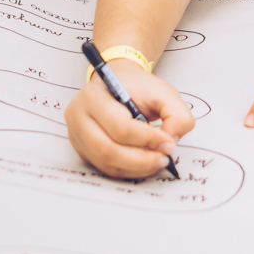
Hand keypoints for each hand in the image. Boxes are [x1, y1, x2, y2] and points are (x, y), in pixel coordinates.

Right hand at [67, 59, 194, 177]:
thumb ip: (176, 114)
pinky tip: (145, 164)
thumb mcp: (163, 92)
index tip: (169, 143)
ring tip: (157, 161)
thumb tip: (171, 141)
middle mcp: (78, 116)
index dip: (147, 139)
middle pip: (107, 149)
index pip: (119, 126)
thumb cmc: (138, 88)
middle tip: (163, 158)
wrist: (118, 84)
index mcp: (94, 96)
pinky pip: (105, 167)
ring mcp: (77, 135)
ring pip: (105, 162)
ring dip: (136, 167)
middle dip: (141, 159)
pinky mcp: (83, 149)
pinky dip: (128, 170)